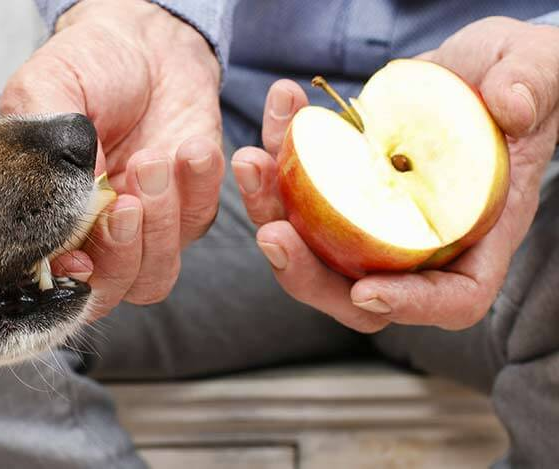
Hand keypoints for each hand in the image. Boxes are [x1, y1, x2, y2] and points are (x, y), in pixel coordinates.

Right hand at [1, 0, 225, 317]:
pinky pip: (200, 222)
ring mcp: (145, 228)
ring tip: (154, 159)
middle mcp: (95, 235)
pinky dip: (199, 189)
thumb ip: (43, 151)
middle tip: (126, 202)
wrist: (144, 40)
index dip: (69, 283)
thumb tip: (64, 210)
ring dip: (160, 224)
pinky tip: (191, 148)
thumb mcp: (43, 92)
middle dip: (121, 252)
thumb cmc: (86, 65)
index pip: (54, 280)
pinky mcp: (191, 207)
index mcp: (49, 219)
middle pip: (110, 291)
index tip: (80, 258)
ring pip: (156, 274)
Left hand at [232, 17, 558, 331]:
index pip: (451, 298)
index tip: (366, 292)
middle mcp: (417, 239)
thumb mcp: (539, 71)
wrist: (476, 65)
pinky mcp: (339, 186)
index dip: (409, 306)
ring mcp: (371, 217)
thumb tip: (512, 106)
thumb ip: (532, 86)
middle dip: (306, 271)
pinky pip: (297, 188)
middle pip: (355, 290)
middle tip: (272, 232)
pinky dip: (278, 154)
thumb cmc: (521, 77)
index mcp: (477, 232)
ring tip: (253, 162)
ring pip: (310, 244)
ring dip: (270, 207)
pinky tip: (280, 108)